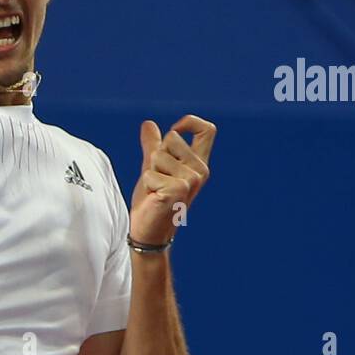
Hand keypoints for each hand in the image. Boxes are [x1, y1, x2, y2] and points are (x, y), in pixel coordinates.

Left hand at [128, 115, 215, 245]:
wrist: (149, 232)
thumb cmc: (152, 200)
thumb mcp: (153, 168)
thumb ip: (153, 146)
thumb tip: (149, 123)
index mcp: (198, 163)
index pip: (207, 130)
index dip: (190, 122)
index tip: (175, 129)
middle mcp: (200, 171)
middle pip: (172, 138)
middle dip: (155, 156)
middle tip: (157, 180)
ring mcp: (191, 181)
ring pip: (158, 155)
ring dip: (149, 172)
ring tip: (155, 190)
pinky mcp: (177, 190)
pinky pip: (149, 173)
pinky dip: (146, 184)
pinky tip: (154, 198)